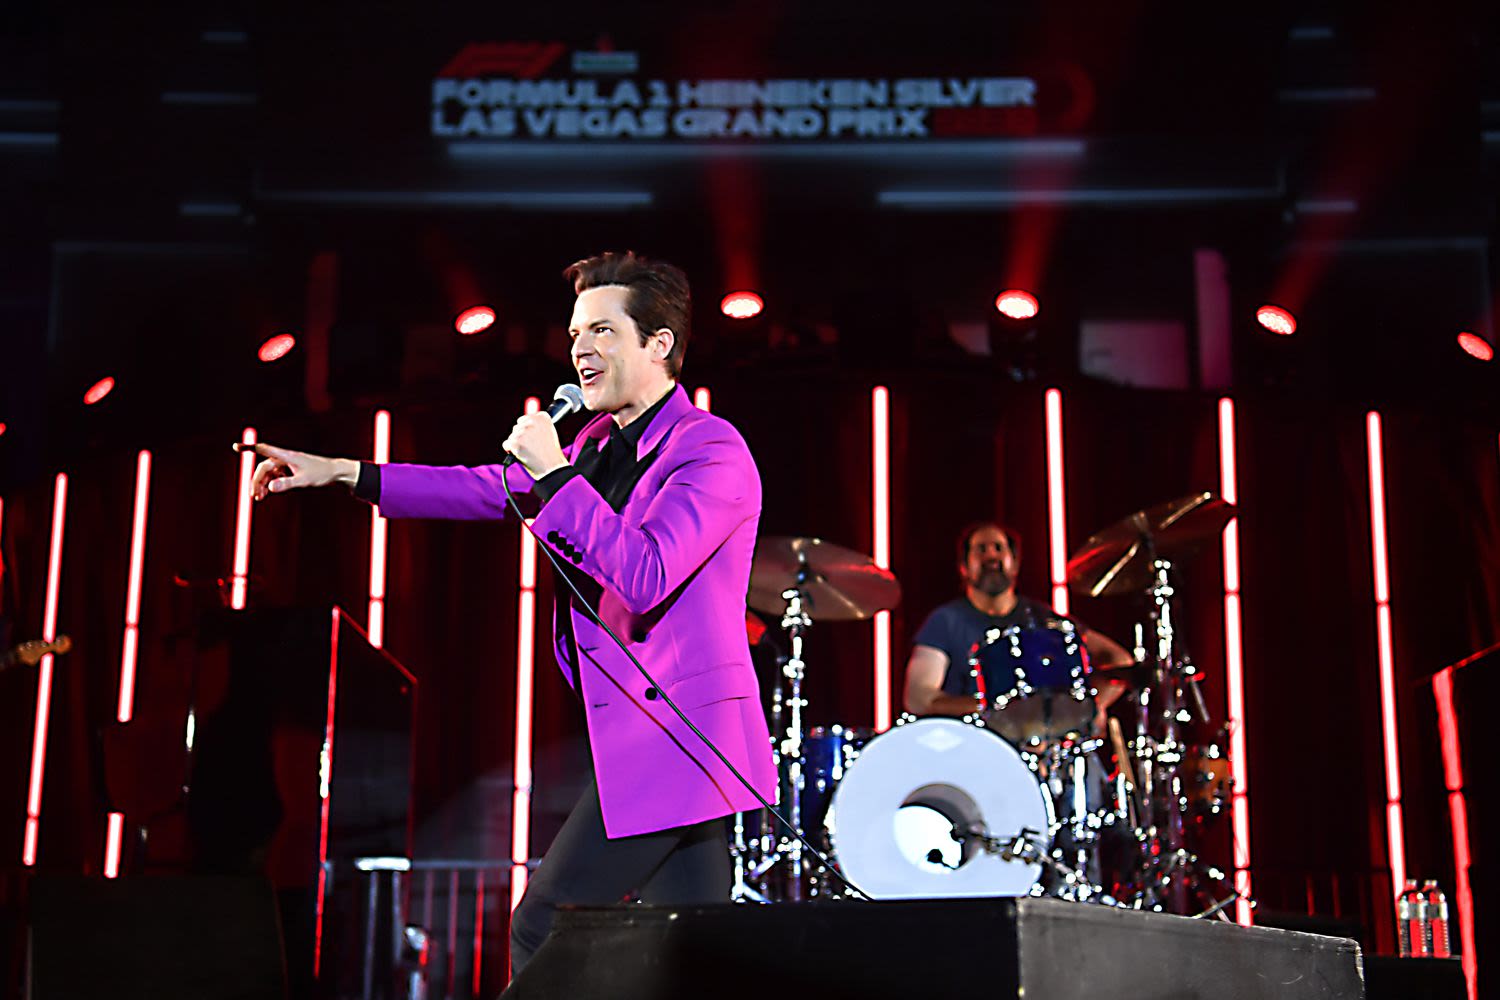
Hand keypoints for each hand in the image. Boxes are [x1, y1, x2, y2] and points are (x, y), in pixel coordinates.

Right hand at [233, 442, 358, 499]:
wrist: (335, 473)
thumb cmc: (321, 473)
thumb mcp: (304, 481)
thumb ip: (286, 484)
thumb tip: (270, 488)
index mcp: (286, 456)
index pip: (264, 449)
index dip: (249, 447)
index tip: (235, 447)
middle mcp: (284, 458)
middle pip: (263, 468)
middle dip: (256, 481)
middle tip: (253, 496)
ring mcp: (287, 464)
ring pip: (268, 474)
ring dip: (262, 485)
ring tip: (259, 498)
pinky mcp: (290, 471)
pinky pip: (275, 477)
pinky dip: (269, 485)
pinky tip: (267, 494)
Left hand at [502, 413, 567, 478]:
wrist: (551, 468)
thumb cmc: (551, 454)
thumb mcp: (548, 434)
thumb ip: (536, 426)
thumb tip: (521, 421)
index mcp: (542, 417)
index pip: (527, 418)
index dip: (530, 430)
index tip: (536, 438)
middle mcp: (532, 421)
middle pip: (518, 426)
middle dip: (522, 436)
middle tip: (533, 447)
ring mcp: (522, 431)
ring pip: (512, 436)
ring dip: (517, 444)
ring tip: (530, 453)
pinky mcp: (514, 441)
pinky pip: (506, 444)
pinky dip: (511, 451)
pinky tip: (522, 455)